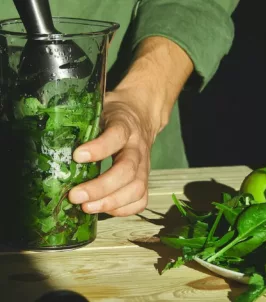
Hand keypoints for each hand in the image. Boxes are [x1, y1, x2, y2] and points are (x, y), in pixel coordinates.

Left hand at [68, 36, 192, 216]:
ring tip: (87, 207)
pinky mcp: (145, 178)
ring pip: (136, 188)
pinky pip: (141, 199)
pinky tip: (106, 208)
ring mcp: (145, 165)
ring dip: (111, 201)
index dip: (99, 148)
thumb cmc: (115, 115)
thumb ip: (85, 124)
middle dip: (101, 187)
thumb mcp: (100, 111)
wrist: (141, 116)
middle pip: (127, 170)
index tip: (77, 157)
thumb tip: (54, 144)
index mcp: (126, 125)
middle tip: (75, 196)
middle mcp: (138, 147)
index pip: (117, 136)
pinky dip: (124, 209)